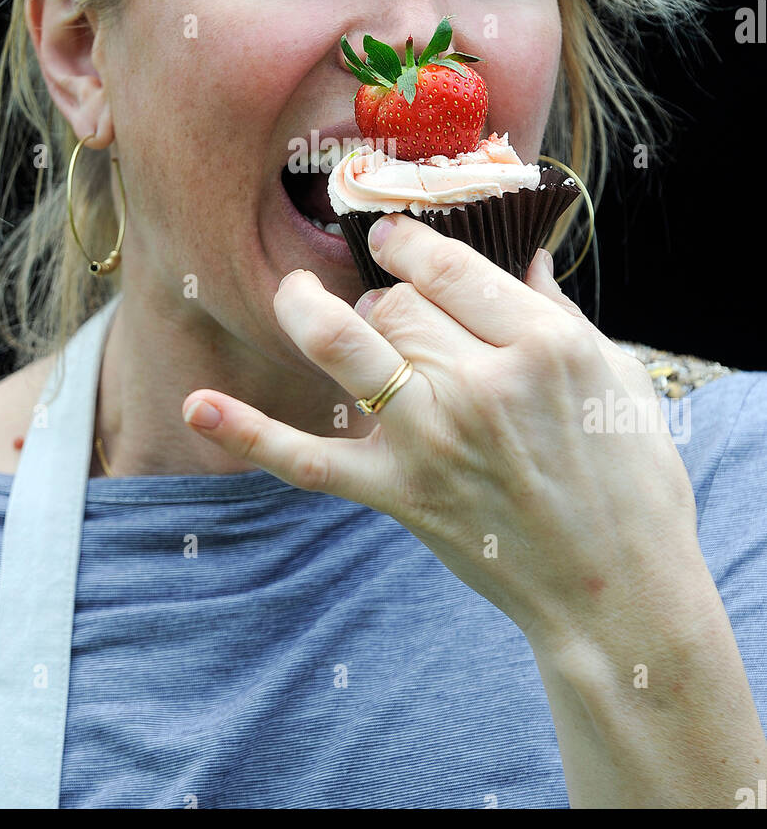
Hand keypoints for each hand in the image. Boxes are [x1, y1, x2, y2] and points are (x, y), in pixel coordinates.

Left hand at [182, 214, 700, 651]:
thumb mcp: (618, 378)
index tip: (393, 235)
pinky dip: (250, 434)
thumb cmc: (630, 480)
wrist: (614, 592)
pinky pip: (308, 460)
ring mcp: (430, 441)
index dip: (409, 240)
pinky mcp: (397, 493)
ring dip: (312, 315)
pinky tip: (198, 407)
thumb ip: (560, 312)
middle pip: (393, 304)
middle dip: (386, 295)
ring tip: (300, 299)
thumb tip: (523, 257)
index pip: (446, 265)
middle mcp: (478, 385)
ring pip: (346, 346)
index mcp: (541, 346)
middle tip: (397, 308)